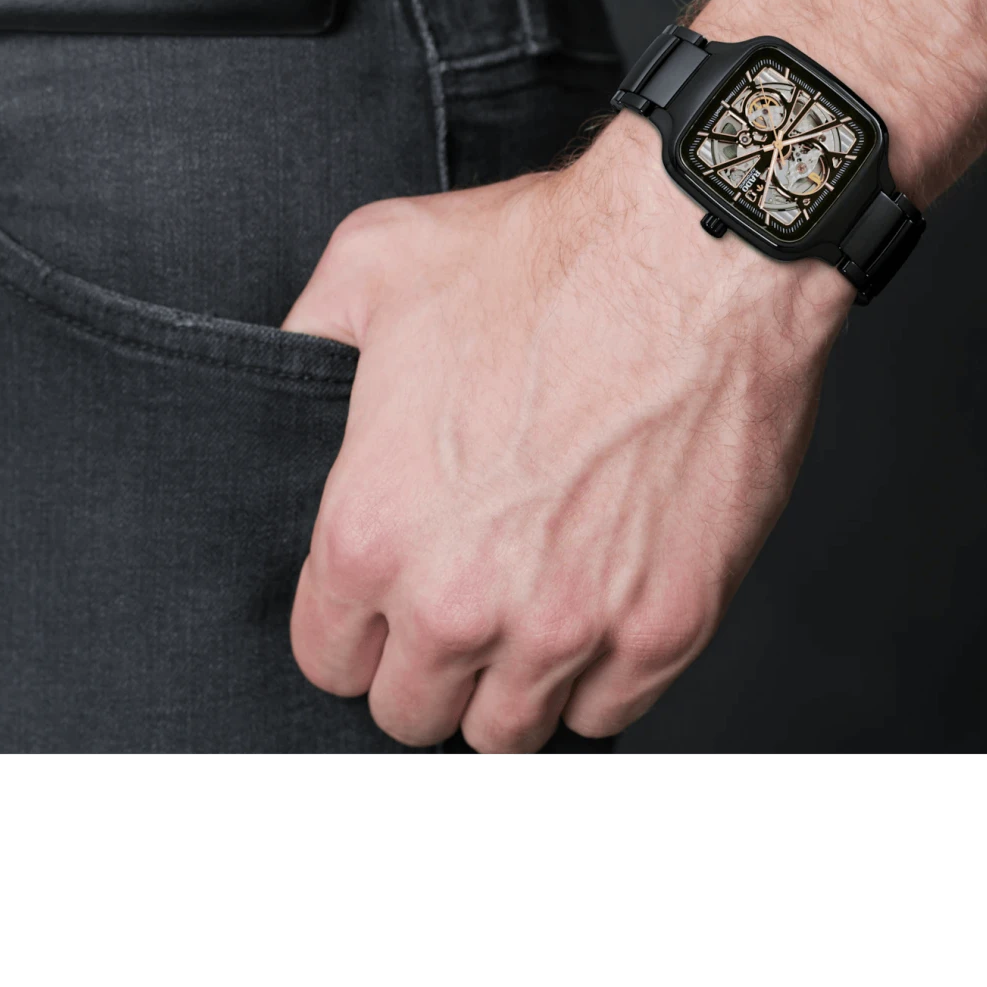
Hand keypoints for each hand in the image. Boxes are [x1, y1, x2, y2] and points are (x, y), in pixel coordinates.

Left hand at [283, 111, 852, 750]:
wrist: (697, 252)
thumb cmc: (545, 257)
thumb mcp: (375, 264)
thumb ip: (308, 336)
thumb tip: (289, 370)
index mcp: (374, 530)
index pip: (326, 658)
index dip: (350, 627)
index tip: (380, 599)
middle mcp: (461, 600)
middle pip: (411, 712)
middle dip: (423, 665)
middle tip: (456, 603)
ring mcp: (569, 625)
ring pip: (507, 733)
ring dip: (506, 684)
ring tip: (524, 615)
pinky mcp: (667, 626)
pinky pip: (609, 713)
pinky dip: (596, 678)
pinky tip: (594, 612)